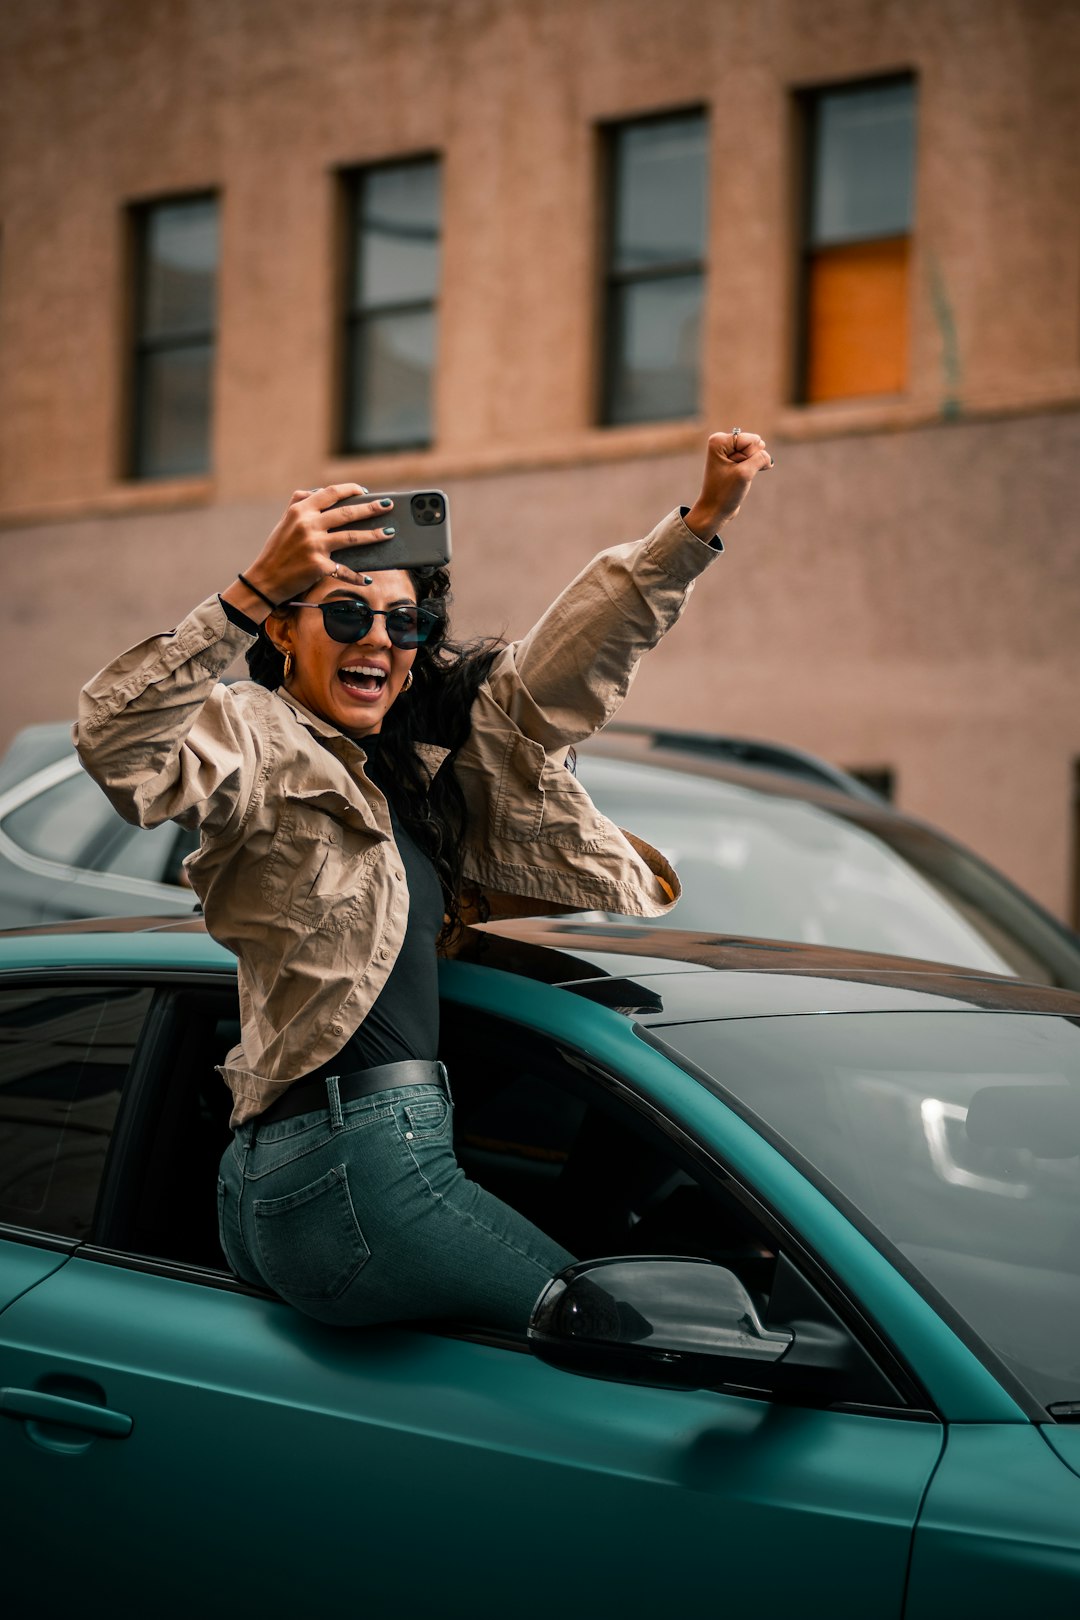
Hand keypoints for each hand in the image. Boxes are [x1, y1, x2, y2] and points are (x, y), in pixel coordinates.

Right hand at [222, 485, 395, 618]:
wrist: (264, 580)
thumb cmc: (276, 550)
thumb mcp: (284, 522)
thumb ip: (299, 504)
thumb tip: (316, 491)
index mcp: (300, 510)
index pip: (330, 493)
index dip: (350, 490)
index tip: (365, 491)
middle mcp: (307, 525)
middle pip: (347, 513)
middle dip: (371, 508)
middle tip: (389, 505)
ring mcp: (314, 545)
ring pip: (352, 537)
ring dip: (374, 535)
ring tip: (389, 532)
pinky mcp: (318, 566)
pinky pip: (344, 570)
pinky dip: (357, 576)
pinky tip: (368, 578)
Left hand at [684, 430, 772, 540]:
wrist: (715, 511)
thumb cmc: (725, 493)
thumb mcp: (745, 473)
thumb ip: (761, 458)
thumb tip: (768, 457)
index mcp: (719, 440)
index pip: (751, 440)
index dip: (748, 457)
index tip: (734, 470)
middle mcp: (722, 442)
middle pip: (753, 444)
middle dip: (750, 461)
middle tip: (736, 474)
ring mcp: (729, 451)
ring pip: (755, 452)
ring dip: (752, 466)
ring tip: (738, 477)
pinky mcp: (735, 460)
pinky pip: (753, 459)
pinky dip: (753, 469)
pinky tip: (744, 478)